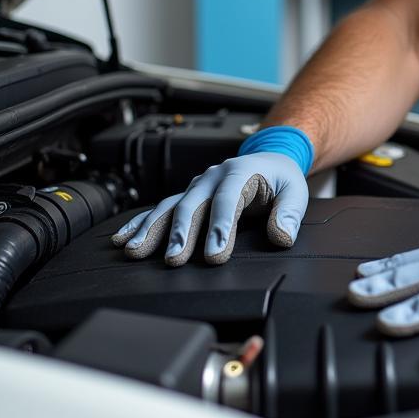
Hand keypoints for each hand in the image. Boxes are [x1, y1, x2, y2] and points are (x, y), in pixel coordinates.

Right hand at [111, 126, 312, 265]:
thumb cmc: (280, 178)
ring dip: (151, 229)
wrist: (269, 157)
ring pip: (170, 206)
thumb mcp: (295, 191)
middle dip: (181, 232)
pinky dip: (140, 223)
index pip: (229, 200)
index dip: (221, 227)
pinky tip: (122, 238)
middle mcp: (213, 176)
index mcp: (241, 171)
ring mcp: (197, 185)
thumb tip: (281, 236)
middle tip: (174, 259)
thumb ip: (290, 213)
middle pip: (193, 203)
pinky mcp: (188, 196)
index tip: (215, 256)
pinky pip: (160, 208)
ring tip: (135, 252)